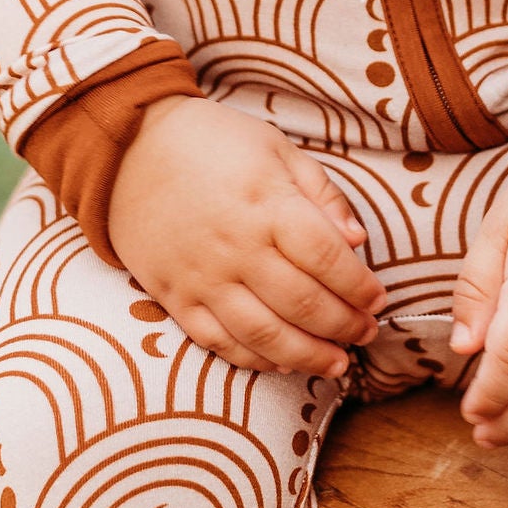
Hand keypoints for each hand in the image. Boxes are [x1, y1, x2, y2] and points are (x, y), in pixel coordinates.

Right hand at [108, 98, 386, 378]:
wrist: (128, 149)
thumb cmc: (212, 143)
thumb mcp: (277, 149)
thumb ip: (322, 194)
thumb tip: (357, 241)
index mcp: (268, 206)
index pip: (329, 259)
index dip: (361, 287)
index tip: (378, 300)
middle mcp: (237, 249)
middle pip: (304, 305)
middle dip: (345, 326)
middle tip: (366, 333)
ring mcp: (203, 278)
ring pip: (265, 335)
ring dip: (309, 356)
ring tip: (337, 363)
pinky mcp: (174, 298)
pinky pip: (219, 342)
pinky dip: (255, 360)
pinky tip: (282, 363)